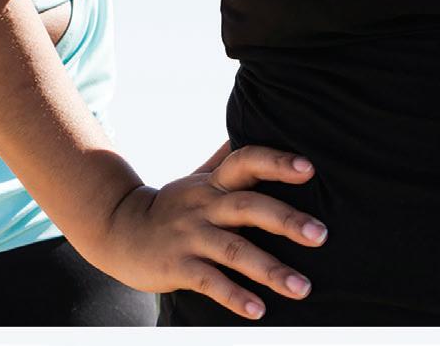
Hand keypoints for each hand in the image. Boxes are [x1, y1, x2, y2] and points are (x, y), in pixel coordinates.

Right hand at [93, 145, 325, 320]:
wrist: (118, 231)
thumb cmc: (171, 207)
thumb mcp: (197, 179)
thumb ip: (225, 160)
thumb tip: (250, 128)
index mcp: (213, 184)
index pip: (246, 162)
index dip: (276, 163)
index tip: (309, 169)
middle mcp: (204, 206)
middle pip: (248, 207)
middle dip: (286, 220)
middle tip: (321, 235)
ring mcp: (190, 236)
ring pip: (234, 250)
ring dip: (270, 270)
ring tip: (302, 288)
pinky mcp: (178, 266)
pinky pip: (210, 281)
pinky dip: (234, 296)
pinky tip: (258, 310)